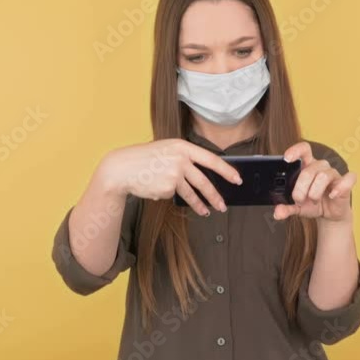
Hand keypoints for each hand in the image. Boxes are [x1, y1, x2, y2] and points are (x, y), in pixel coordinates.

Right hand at [97, 139, 242, 216]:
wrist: (121, 168)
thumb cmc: (144, 159)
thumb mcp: (166, 151)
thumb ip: (184, 159)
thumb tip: (204, 176)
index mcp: (182, 146)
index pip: (211, 159)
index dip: (226, 170)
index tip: (237, 179)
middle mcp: (180, 159)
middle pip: (204, 181)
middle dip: (215, 196)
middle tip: (223, 206)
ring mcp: (174, 174)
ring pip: (191, 193)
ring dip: (200, 205)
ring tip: (207, 212)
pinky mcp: (166, 188)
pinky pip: (173, 195)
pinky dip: (167, 195)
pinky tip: (156, 188)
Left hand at [273, 142, 355, 222]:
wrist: (329, 215)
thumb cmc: (313, 205)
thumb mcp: (297, 208)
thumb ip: (287, 208)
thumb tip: (278, 213)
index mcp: (307, 166)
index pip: (303, 150)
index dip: (295, 150)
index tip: (287, 158)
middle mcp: (320, 167)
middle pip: (309, 170)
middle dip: (301, 188)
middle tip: (299, 200)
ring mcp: (334, 174)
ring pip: (323, 176)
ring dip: (315, 192)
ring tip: (313, 201)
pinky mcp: (346, 183)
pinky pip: (347, 179)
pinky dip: (339, 188)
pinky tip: (332, 195)